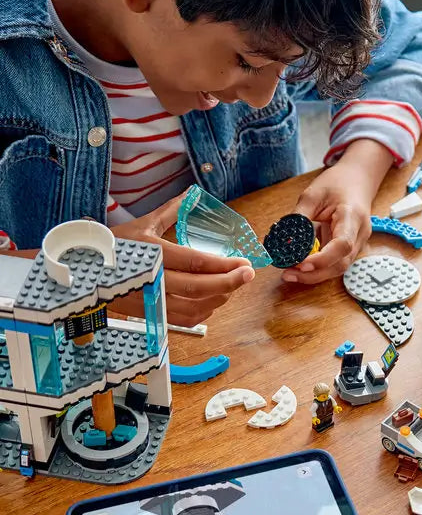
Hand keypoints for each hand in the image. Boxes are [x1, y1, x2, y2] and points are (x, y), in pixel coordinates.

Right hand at [110, 195, 253, 326]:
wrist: (81, 270)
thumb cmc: (113, 245)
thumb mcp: (142, 224)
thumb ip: (170, 211)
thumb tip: (192, 194)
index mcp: (151, 253)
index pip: (195, 263)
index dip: (224, 266)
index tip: (245, 263)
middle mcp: (150, 279)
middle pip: (198, 288)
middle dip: (229, 283)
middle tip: (248, 276)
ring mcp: (148, 300)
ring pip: (193, 308)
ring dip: (218, 299)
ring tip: (232, 287)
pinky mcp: (147, 315)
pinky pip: (182, 320)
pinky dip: (203, 313)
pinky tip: (212, 300)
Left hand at [283, 164, 375, 284]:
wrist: (357, 180)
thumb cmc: (338, 183)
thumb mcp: (313, 194)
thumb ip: (299, 217)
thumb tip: (282, 240)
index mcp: (352, 217)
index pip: (342, 245)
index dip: (322, 259)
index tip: (300, 264)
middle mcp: (359, 235)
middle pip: (340, 264)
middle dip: (314, 274)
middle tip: (287, 274)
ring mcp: (357, 243)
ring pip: (338, 268)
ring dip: (315, 275)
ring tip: (290, 273)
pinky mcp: (350, 248)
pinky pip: (335, 263)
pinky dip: (318, 268)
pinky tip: (301, 266)